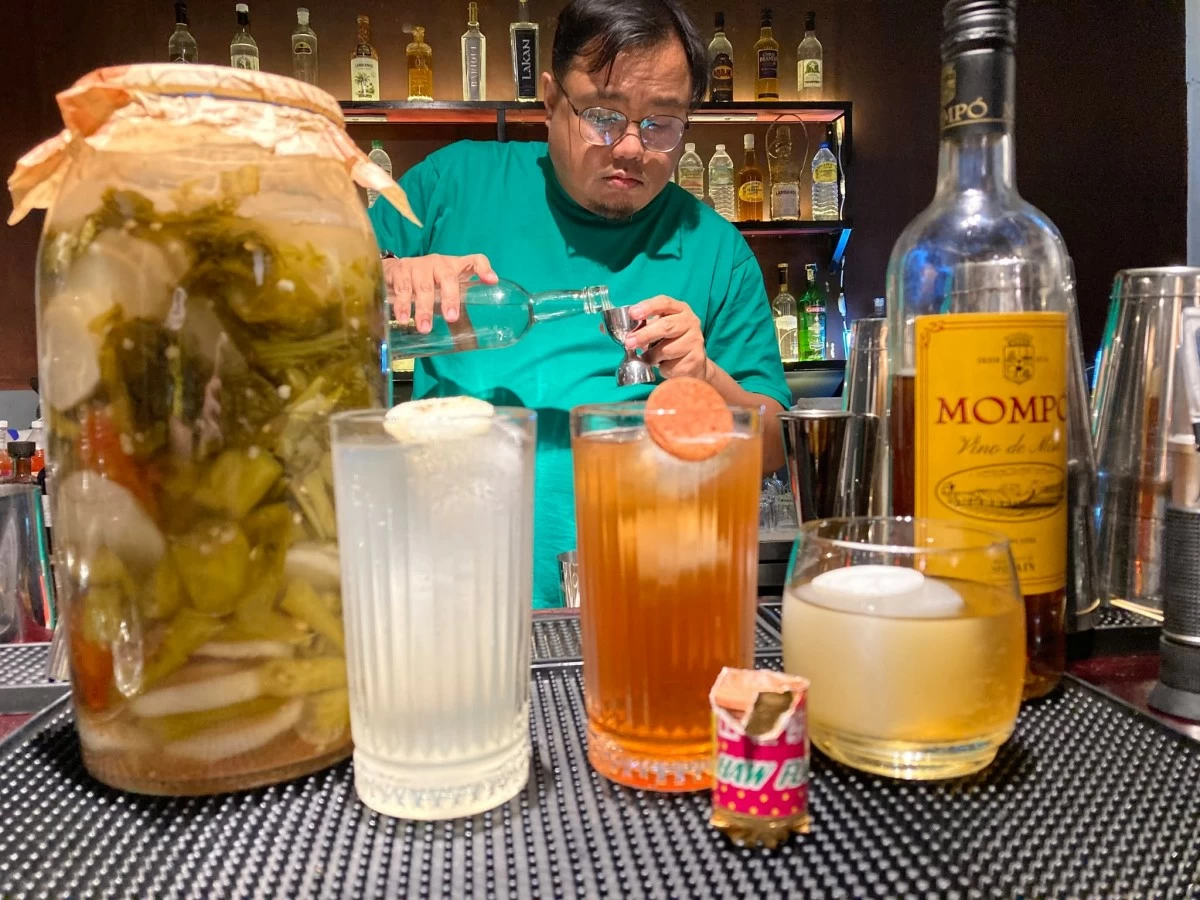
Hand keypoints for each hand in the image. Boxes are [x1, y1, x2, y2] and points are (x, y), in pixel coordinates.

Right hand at [383, 253, 497, 332]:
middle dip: (450, 299)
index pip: (475, 261)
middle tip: (451, 318)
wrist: (393, 272)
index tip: (492, 281)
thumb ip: (456, 307)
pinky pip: (402, 288)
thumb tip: (469, 340)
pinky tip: (402, 318)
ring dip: (423, 308)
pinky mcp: (399, 269)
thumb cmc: (426, 284)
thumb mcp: (443, 292)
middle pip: (448, 278)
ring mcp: (418, 265)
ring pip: (423, 286)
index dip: (484, 269)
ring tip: (424, 328)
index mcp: (454, 267)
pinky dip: (402, 304)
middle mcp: (438, 263)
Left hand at [624, 295, 710, 380]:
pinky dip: (662, 367)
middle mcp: (691, 322)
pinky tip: (664, 365)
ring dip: (652, 356)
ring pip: (667, 349)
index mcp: (680, 309)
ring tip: (647, 358)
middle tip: (629, 342)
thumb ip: (646, 326)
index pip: (665, 302)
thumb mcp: (659, 329)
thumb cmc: (671, 342)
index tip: (632, 314)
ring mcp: (695, 341)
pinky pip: (671, 365)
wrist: (692, 363)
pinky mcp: (696, 359)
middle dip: (644, 334)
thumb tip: (629, 333)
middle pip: (666, 326)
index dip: (648, 307)